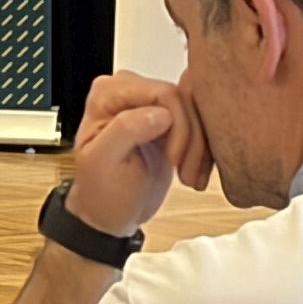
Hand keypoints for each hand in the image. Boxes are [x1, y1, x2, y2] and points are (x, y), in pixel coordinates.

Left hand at [64, 67, 205, 240]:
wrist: (109, 213)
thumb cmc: (100, 191)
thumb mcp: (103, 162)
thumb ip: (126, 130)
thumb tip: (162, 112)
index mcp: (109, 93)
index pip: (162, 93)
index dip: (179, 125)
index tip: (175, 159)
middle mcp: (130, 90)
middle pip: (183, 100)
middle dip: (192, 139)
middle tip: (187, 173)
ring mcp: (150, 104)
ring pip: (196, 112)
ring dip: (200, 148)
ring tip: (191, 177)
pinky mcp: (169, 121)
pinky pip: (198, 124)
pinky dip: (202, 150)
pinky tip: (194, 173)